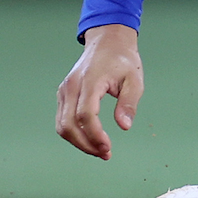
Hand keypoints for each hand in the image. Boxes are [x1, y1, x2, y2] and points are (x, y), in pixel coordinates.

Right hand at [55, 25, 143, 159]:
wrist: (107, 43)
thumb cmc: (123, 61)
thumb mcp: (135, 80)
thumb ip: (129, 103)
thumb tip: (124, 126)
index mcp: (89, 82)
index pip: (85, 114)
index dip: (94, 134)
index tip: (108, 147)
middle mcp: (71, 87)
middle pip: (68, 124)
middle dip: (86, 144)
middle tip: (106, 154)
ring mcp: (64, 91)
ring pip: (62, 125)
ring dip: (79, 142)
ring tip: (100, 151)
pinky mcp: (63, 95)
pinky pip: (63, 119)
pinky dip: (74, 133)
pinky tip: (91, 140)